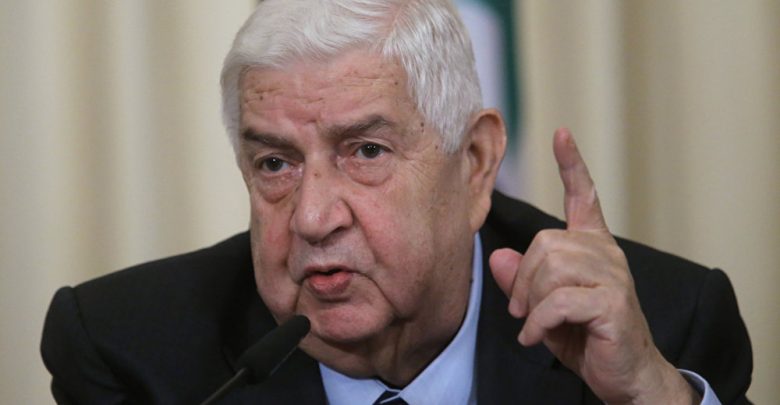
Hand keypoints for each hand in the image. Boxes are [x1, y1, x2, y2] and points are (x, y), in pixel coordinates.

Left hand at [489, 129, 698, 403]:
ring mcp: (614, 277)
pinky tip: (535, 338)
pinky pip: (558, 301)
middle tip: (521, 311)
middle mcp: (607, 254)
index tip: (561, 134)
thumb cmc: (585, 337)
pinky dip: (538, 323)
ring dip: (530, 303)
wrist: (626, 376)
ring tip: (532, 325)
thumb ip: (523, 281)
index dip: (572, 165)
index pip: (585, 196)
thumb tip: (499, 256)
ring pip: (551, 268)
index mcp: (593, 247)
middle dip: (524, 280)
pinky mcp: (613, 303)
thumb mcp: (543, 308)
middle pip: (545, 242)